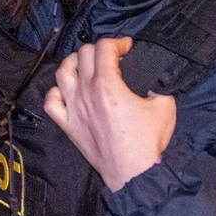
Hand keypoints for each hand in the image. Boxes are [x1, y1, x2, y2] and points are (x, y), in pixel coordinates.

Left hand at [44, 37, 176, 191]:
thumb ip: (157, 87)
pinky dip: (56, 92)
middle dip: (99, 49)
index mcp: (108, 85)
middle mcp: (86, 92)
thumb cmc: (147, 144)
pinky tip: (68, 91)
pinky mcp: (67, 125)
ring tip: (86, 65)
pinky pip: (51, 102)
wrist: (133, 174)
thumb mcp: (165, 107)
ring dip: (75, 62)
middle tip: (112, 56)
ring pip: (62, 72)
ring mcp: (73, 108)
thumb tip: (151, 84)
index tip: (127, 47)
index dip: (118, 41)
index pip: (104, 47)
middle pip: (83, 54)